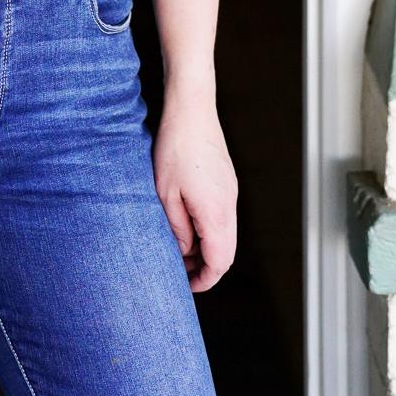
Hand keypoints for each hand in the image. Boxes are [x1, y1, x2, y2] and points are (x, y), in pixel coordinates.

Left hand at [153, 90, 236, 291]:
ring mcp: (231, 192)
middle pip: (226, 252)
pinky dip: (209, 228)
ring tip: (177, 247)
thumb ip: (177, 228)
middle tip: (178, 270)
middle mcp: (230, 206)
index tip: (186, 287)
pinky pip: (223, 216)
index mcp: (216, 213)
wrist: (192, 109)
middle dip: (204, 266)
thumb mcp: (165, 193)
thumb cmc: (174, 148)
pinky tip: (186, 221)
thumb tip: (184, 252)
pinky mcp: (227, 181)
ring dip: (206, 246)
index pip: (219, 262)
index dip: (204, 280)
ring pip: (226, 234)